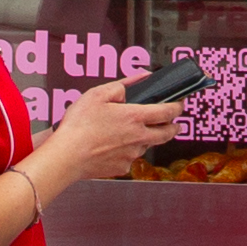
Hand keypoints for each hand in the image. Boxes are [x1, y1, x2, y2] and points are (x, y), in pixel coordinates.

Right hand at [27, 81, 186, 193]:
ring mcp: (131, 155)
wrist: (66, 156)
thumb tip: (141, 78)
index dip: (177, 107)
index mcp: (135, 117)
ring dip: (147, 139)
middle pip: (167, 134)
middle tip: (174, 124)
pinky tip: (113, 146)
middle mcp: (139, 138)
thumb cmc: (79, 125)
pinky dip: (127, 152)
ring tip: (133, 132)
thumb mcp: (98, 94)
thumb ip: (123, 85)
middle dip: (174, 127)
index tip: (179, 105)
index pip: (167, 112)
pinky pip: (130, 158)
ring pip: (147, 146)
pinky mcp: (122, 168)